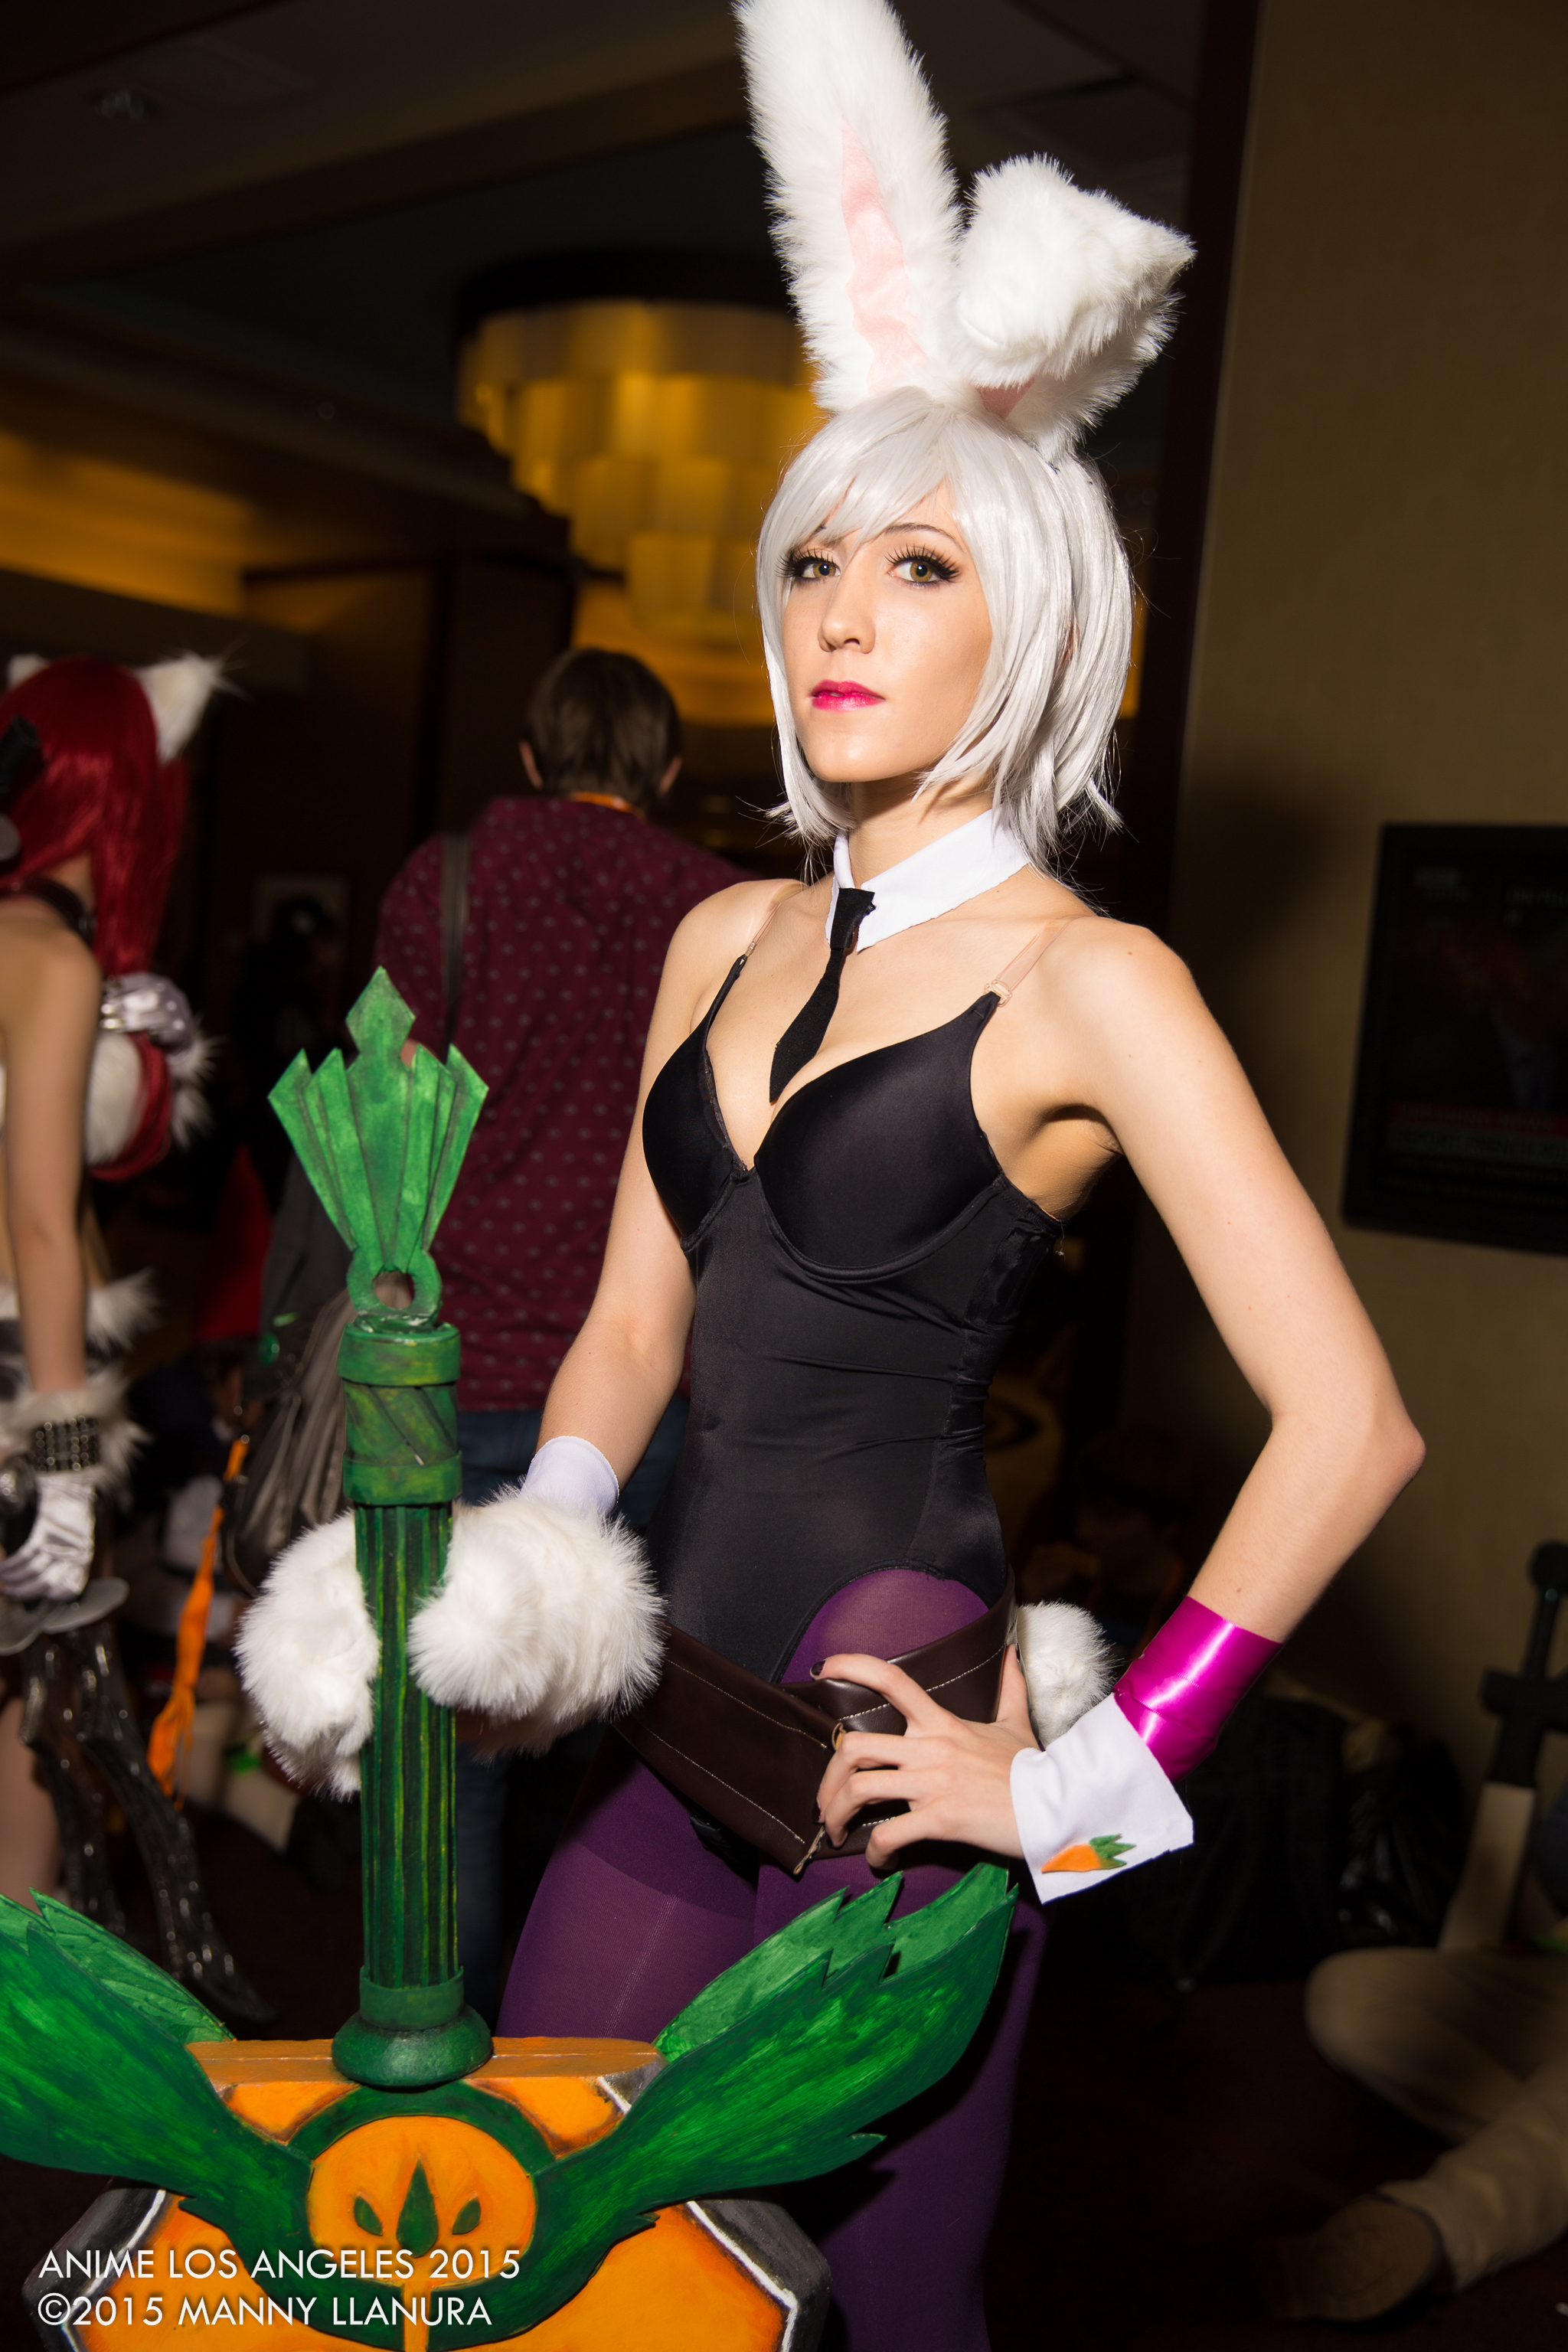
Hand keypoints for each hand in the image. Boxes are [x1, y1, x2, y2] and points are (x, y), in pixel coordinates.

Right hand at [0, 1473, 94, 1600]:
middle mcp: (74, 1553)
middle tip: (10, 1592)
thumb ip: (69, 1562)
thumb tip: (49, 1585)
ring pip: (33, 1571)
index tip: (37, 1598)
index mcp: (83, 1558)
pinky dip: (12, 1565)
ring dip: (13, 1579)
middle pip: (47, 1584)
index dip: (52, 1597)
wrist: (73, 1486)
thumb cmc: (73, 1516)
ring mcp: (59, 1541)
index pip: (71, 1589)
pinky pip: (26, 1555)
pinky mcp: (45, 1530)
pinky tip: (4, 1568)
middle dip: (24, 1593)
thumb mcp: (80, 1541)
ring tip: (4, 1580)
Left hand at [814, 1646, 1037, 1867]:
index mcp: (942, 1723)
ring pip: (861, 1789)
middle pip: (855, 1747)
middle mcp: (931, 1748)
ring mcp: (934, 1783)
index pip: (891, 1680)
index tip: (823, 1669)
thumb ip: (1009, 1687)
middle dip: (828, 1776)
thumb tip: (1013, 1652)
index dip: (852, 1667)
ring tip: (836, 1831)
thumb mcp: (1017, 1722)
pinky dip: (875, 1851)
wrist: (1055, 1807)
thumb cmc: (1031, 1768)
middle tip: (825, 1801)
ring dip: (837, 1813)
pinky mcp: (941, 1818)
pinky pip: (889, 1834)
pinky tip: (879, 1859)